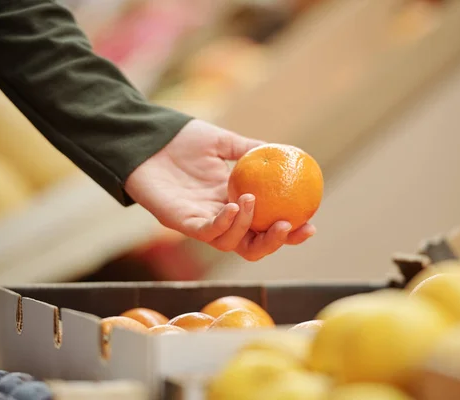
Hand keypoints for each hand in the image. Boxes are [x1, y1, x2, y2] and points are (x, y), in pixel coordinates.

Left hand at [124, 119, 315, 260]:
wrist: (148, 137)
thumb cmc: (182, 140)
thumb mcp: (223, 141)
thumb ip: (250, 150)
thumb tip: (285, 153)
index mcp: (233, 201)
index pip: (265, 225)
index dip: (289, 230)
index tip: (310, 223)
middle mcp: (220, 217)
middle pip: (253, 245)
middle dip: (275, 242)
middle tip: (291, 227)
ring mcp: (201, 221)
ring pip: (231, 243)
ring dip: (248, 226)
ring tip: (251, 200)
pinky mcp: (180, 221)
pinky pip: (207, 232)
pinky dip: (224, 223)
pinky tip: (233, 205)